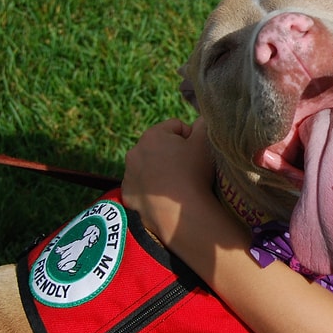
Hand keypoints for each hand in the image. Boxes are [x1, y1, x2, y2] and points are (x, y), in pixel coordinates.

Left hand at [122, 118, 215, 245]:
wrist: (178, 213)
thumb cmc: (193, 173)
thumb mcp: (205, 143)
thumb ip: (204, 124)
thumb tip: (202, 119)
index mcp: (153, 135)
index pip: (176, 126)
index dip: (190, 137)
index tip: (197, 153)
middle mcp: (135, 151)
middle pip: (160, 145)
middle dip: (173, 152)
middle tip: (189, 168)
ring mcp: (128, 173)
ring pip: (149, 165)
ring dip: (161, 169)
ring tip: (177, 183)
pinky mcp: (127, 192)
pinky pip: (141, 184)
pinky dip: (152, 186)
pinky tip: (165, 195)